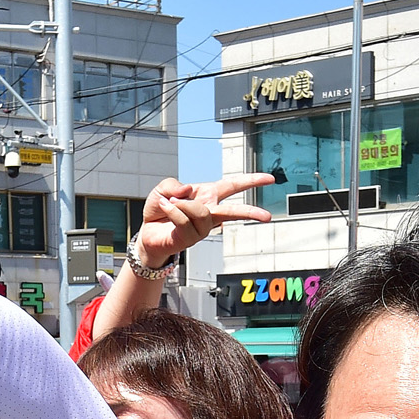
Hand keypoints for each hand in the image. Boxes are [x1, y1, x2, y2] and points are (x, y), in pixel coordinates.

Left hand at [129, 174, 274, 268]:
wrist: (148, 232)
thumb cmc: (160, 209)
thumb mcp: (164, 188)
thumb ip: (175, 185)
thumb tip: (189, 190)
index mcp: (208, 196)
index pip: (233, 186)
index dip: (251, 181)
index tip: (270, 179)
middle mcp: (209, 212)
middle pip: (233, 211)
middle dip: (251, 212)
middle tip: (268, 217)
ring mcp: (201, 228)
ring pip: (201, 212)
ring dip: (181, 205)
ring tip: (169, 204)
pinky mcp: (191, 238)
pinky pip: (184, 220)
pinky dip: (172, 212)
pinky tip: (166, 210)